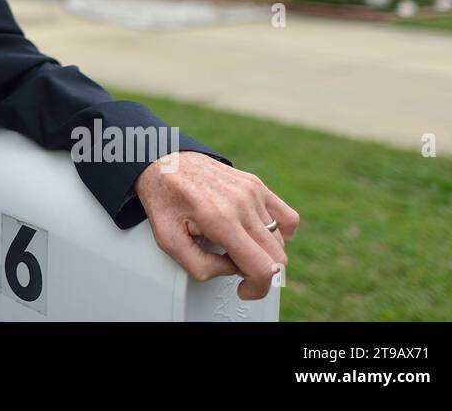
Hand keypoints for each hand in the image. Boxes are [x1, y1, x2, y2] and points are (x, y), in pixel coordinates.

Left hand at [135, 151, 298, 299]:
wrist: (164, 162)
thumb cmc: (165, 199)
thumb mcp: (168, 240)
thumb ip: (199, 266)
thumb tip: (231, 269)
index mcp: (219, 219)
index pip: (262, 267)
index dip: (257, 288)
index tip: (244, 289)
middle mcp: (242, 204)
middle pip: (277, 257)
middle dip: (258, 271)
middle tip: (234, 264)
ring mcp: (252, 192)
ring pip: (279, 240)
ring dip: (263, 251)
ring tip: (236, 245)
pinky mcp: (257, 185)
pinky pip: (288, 218)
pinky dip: (280, 234)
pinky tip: (259, 235)